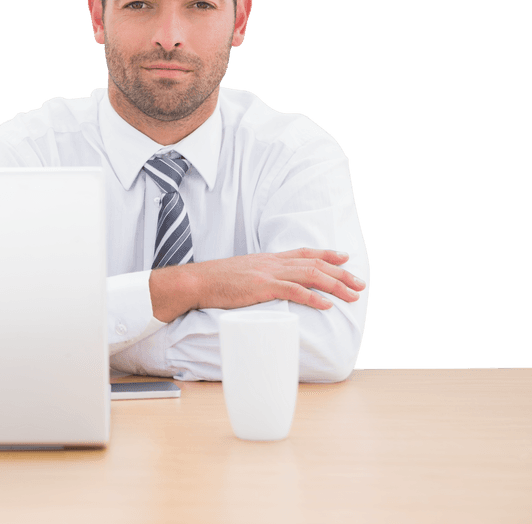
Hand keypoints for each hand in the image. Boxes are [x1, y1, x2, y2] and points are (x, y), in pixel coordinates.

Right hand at [149, 248, 365, 322]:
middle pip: (315, 264)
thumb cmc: (216, 281)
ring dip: (335, 285)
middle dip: (341, 274)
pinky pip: (293, 290)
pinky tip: (326, 305)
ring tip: (352, 295)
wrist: (198, 281)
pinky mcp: (262, 287)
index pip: (304, 252)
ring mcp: (268, 273)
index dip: (327, 255)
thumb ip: (259, 276)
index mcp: (268, 259)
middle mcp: (273, 262)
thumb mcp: (242, 272)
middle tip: (360, 284)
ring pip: (310, 275)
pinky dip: (313, 298)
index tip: (345, 258)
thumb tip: (269, 286)